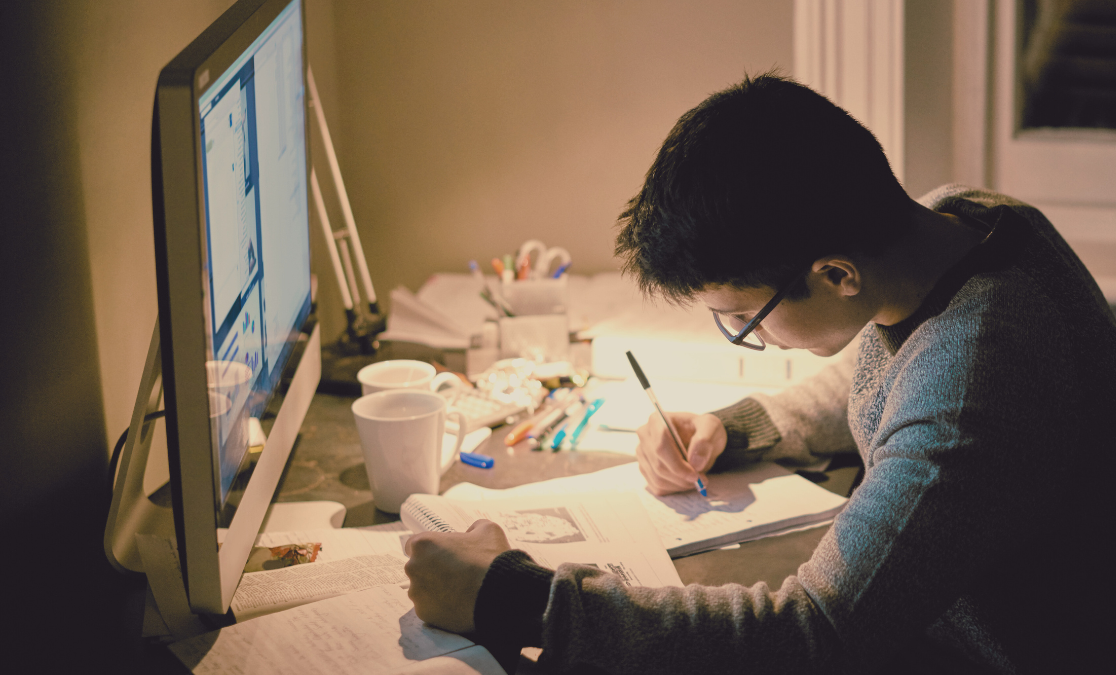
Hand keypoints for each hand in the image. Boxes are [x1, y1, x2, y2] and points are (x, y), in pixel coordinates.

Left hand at [403, 519, 510, 633]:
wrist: (499, 593)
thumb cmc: (491, 558)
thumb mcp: (488, 530)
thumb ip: (473, 528)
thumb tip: (471, 533)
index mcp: (423, 543)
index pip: (415, 545)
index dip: (430, 550)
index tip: (442, 555)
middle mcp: (413, 567)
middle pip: (417, 568)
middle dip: (431, 570)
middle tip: (454, 574)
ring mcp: (417, 592)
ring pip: (421, 590)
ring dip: (434, 590)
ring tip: (458, 591)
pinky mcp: (424, 613)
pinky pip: (428, 608)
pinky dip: (440, 607)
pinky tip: (457, 604)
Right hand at [635, 412, 726, 495]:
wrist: (701, 440)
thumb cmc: (704, 430)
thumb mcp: (712, 428)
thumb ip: (705, 441)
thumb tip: (695, 462)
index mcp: (657, 421)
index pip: (660, 447)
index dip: (677, 465)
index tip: (695, 475)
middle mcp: (645, 436)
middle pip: (658, 465)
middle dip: (681, 477)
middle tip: (700, 480)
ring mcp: (642, 453)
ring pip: (657, 478)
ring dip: (679, 484)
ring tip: (696, 480)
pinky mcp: (645, 468)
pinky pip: (657, 486)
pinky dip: (674, 489)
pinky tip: (685, 481)